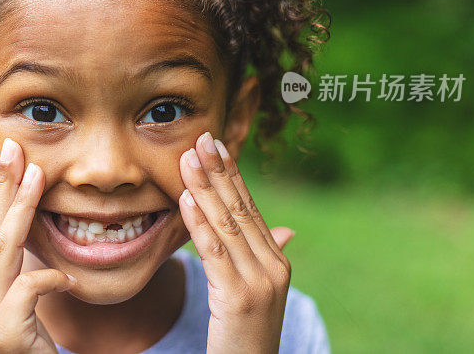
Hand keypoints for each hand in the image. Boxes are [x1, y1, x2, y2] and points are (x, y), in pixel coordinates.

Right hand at [0, 138, 75, 353]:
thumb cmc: (28, 342)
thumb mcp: (21, 298)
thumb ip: (20, 265)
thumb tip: (30, 223)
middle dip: (2, 185)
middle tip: (11, 147)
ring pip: (3, 249)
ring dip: (21, 209)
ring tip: (37, 176)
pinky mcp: (5, 332)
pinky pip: (28, 291)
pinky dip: (48, 278)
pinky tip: (66, 278)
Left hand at [178, 132, 294, 353]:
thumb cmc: (247, 334)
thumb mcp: (258, 292)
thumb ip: (263, 256)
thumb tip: (287, 229)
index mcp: (276, 260)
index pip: (250, 208)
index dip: (232, 175)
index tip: (215, 146)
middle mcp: (272, 265)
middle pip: (239, 209)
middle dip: (218, 172)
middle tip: (201, 139)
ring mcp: (259, 281)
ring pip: (226, 225)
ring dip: (204, 188)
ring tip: (188, 159)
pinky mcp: (239, 297)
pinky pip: (215, 252)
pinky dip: (199, 222)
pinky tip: (186, 199)